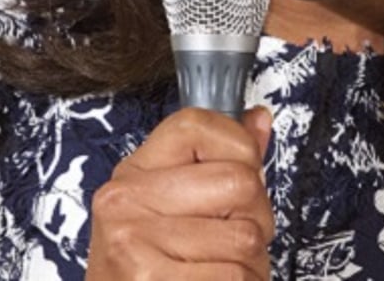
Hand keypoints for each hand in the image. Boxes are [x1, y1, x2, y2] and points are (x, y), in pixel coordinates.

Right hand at [86, 106, 273, 279]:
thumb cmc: (152, 268)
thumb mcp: (172, 206)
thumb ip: (222, 160)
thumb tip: (258, 118)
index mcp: (134, 171)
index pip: (198, 125)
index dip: (240, 150)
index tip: (238, 180)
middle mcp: (125, 199)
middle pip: (240, 181)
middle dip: (257, 216)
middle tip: (235, 240)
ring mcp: (132, 240)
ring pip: (246, 236)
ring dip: (252, 261)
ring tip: (222, 269)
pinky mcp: (148, 280)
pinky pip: (235, 275)